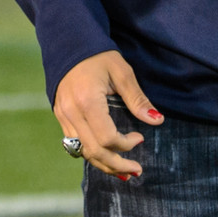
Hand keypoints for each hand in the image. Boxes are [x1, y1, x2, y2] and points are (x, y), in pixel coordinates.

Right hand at [53, 50, 161, 177]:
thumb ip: (138, 100)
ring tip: (124, 172)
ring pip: (83, 153)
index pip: (107, 138)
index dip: (126, 145)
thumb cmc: (98, 56)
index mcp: (87, 101)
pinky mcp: (60, 117)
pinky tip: (106, 159)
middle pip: (94, 152)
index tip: (140, 138)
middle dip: (117, 165)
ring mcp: (63, 116)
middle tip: (137, 170)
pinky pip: (75, 145)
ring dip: (104, 165)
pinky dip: (92, 155)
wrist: (68, 44)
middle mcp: (71, 112)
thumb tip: (157, 121)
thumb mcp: (122, 73)